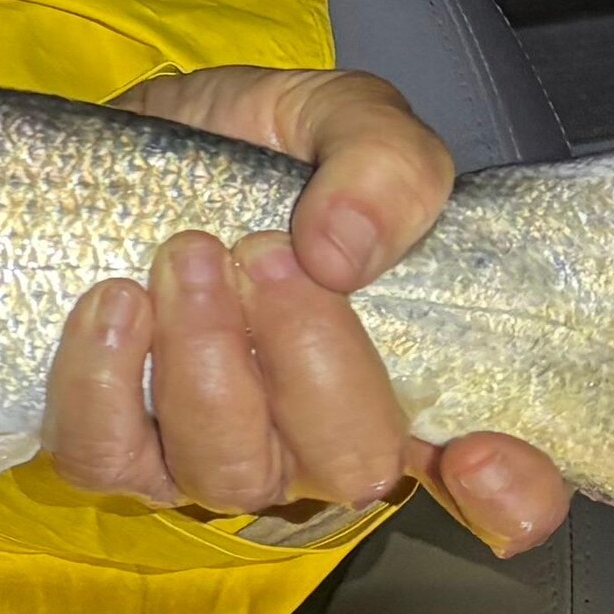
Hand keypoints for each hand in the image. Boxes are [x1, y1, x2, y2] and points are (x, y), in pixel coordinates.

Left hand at [38, 66, 571, 555]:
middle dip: (309, 357)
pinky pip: (107, 457)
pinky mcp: (116, 445)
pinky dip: (105, 381)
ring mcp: (215, 454)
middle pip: (350, 466)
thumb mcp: (340, 116)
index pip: (500, 490)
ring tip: (186, 254)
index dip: (508, 497)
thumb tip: (343, 252)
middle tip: (263, 251)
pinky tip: (115, 301)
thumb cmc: (257, 148)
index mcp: (407, 373)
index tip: (476, 457)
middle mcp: (319, 439)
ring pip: (227, 472)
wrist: (136, 142)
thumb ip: (383, 164)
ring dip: (206, 358)